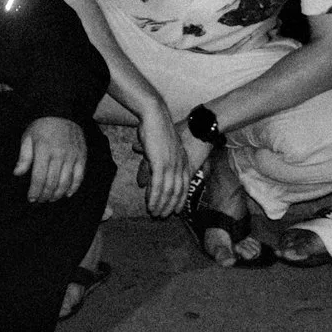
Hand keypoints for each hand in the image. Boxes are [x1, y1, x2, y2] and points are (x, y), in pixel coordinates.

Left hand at [13, 116, 86, 204]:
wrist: (61, 111)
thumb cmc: (41, 126)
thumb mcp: (28, 137)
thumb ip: (24, 157)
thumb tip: (17, 173)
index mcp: (43, 150)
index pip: (39, 177)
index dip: (35, 191)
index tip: (31, 198)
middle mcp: (59, 154)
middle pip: (52, 182)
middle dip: (45, 195)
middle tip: (40, 200)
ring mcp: (72, 156)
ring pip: (65, 182)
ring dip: (58, 194)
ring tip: (51, 199)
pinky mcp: (82, 156)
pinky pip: (79, 176)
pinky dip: (74, 187)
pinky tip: (67, 194)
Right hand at [135, 103, 196, 217]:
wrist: (155, 115)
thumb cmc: (157, 128)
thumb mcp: (161, 147)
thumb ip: (157, 162)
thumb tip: (147, 177)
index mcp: (182, 160)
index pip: (185, 185)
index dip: (181, 199)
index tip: (177, 210)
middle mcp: (180, 165)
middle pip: (177, 191)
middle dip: (170, 205)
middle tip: (163, 216)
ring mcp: (171, 165)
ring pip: (168, 191)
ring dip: (161, 204)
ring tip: (155, 213)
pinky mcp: (161, 164)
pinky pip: (158, 185)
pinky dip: (154, 197)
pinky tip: (150, 204)